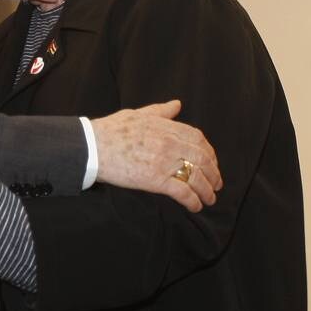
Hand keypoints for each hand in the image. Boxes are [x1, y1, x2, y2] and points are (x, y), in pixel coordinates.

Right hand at [91, 100, 222, 211]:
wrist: (93, 146)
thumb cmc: (111, 130)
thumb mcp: (138, 114)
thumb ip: (160, 111)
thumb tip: (177, 105)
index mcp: (167, 127)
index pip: (198, 138)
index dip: (210, 152)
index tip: (212, 162)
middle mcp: (170, 143)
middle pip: (202, 159)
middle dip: (213, 173)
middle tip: (217, 184)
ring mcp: (164, 162)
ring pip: (196, 177)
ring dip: (207, 190)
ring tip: (210, 199)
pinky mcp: (155, 180)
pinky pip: (182, 192)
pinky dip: (193, 200)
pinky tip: (195, 206)